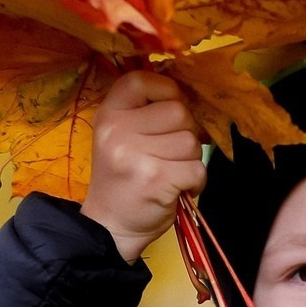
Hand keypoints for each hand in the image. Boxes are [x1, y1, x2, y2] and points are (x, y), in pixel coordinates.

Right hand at [78, 71, 206, 261]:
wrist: (110, 227)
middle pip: (178, 111)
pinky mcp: (155, 179)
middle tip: (170, 154)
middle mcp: (116, 130)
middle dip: (185, 132)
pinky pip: (196, 168)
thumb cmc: (124, 179)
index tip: (169, 108)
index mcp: (108, 115)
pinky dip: (195, 182)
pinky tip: (177, 189)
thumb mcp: (122, 137)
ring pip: (190, 141)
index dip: (165, 89)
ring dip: (190, 161)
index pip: (140, 79)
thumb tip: (191, 98)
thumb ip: (146, 113)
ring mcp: (134, 155)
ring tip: (170, 174)